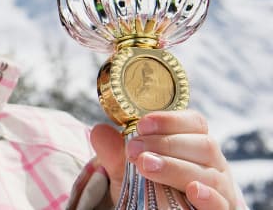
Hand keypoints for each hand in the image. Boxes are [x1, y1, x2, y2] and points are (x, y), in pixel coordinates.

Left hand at [91, 110, 238, 208]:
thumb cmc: (151, 189)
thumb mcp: (129, 170)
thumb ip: (116, 153)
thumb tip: (99, 131)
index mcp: (194, 144)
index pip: (194, 122)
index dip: (170, 120)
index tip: (142, 124)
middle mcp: (212, 163)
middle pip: (202, 145)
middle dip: (166, 144)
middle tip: (134, 149)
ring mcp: (219, 187)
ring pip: (208, 173)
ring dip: (176, 167)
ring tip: (146, 165)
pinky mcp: (221, 209)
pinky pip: (222, 202)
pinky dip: (209, 196)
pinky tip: (194, 190)